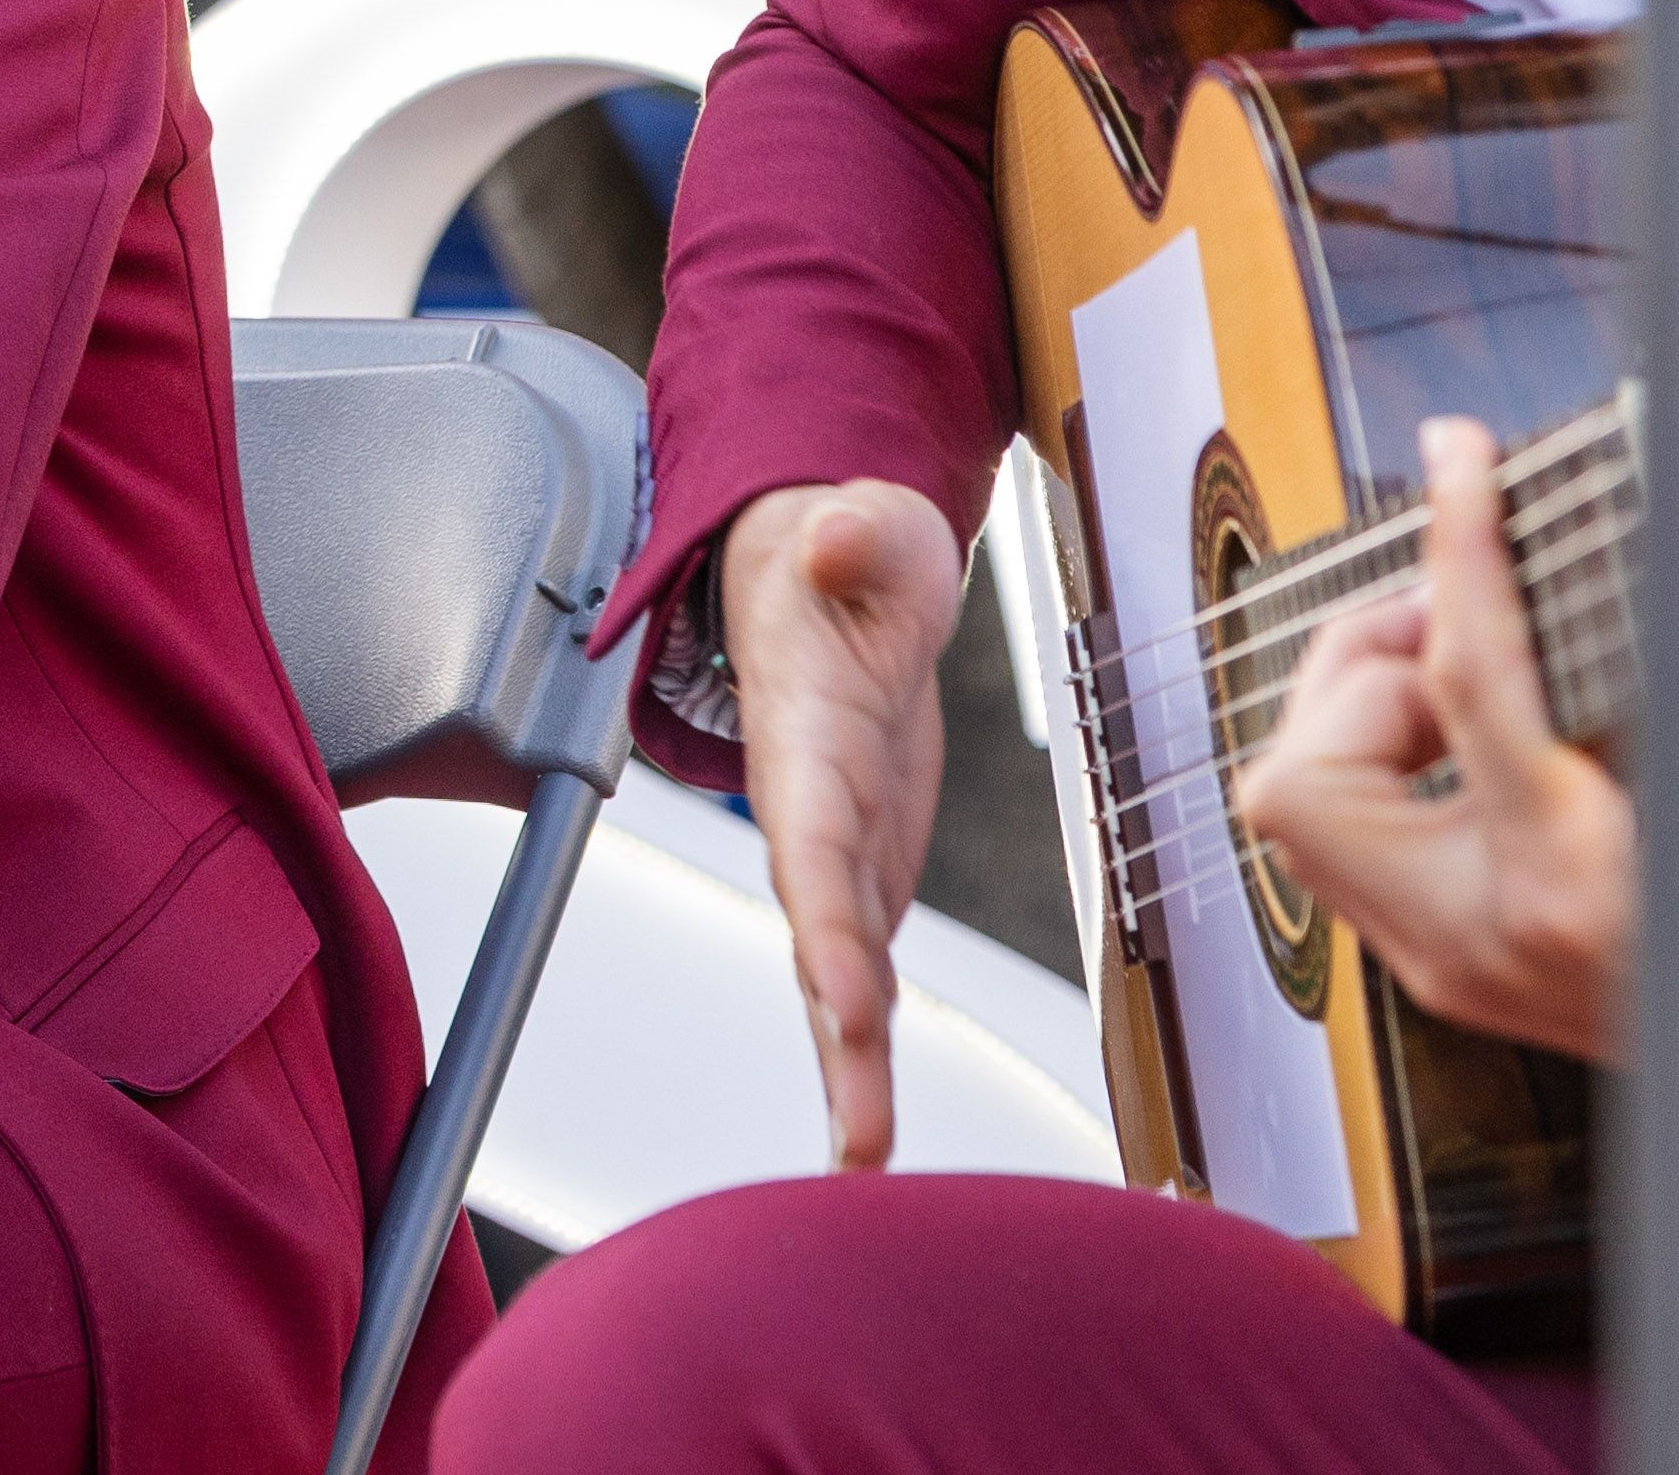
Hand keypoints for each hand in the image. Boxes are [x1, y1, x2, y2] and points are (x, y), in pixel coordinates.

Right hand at [723, 475, 968, 1168]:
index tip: (848, 993)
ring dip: (849, 1061)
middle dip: (836, 1035)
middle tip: (857, 1137)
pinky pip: (865, 963)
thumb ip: (853, 533)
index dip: (829, 914)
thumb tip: (839, 535)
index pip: (814, 828)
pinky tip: (868, 1117)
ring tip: (861, 1157)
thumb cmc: (843, 548)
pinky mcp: (870, 864)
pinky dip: (865, 1042)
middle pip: (820, 930)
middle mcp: (810, 804)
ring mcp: (839, 843)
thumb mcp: (862, 522)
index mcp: (808, 731)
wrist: (826, 572)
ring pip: (838, 966)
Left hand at [1239, 413, 1678, 1151]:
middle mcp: (1483, 939)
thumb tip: (1660, 558)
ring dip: (1360, 714)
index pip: (1469, 682)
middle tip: (1450, 614)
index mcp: (1579, 887)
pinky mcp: (1449, 970)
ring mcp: (1452, 968)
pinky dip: (1386, 766)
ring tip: (1463, 666)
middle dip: (1357, 667)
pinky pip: (1352, 844)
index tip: (1460, 462)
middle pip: (1304, 778)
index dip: (1461, 549)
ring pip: (1304, 813)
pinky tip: (1472, 731)